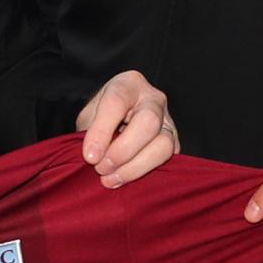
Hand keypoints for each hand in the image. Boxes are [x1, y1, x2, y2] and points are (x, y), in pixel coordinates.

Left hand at [75, 71, 178, 186]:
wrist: (117, 121)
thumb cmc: (100, 116)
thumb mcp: (88, 117)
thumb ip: (89, 133)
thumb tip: (94, 158)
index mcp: (128, 84)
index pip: (117, 102)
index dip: (102, 131)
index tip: (90, 156)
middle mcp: (153, 99)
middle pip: (148, 122)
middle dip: (122, 151)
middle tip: (101, 168)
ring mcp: (168, 120)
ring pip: (163, 145)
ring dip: (134, 168)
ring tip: (110, 178)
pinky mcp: (175, 142)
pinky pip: (167, 160)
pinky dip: (143, 173)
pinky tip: (123, 179)